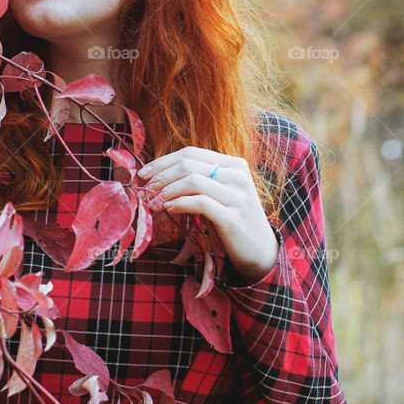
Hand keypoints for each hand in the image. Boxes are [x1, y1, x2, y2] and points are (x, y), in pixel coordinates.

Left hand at [136, 146, 278, 281]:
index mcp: (234, 164)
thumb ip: (199, 180)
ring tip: (153, 203)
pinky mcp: (233, 217)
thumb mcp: (220, 193)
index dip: (164, 161)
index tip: (144, 172)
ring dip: (166, 191)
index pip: (191, 153)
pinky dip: (179, 204)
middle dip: (161, 176)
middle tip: (145, 189)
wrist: (260, 250)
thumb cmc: (233, 219)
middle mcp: (237, 175)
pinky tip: (168, 209)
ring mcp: (237, 195)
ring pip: (192, 181)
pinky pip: (199, 203)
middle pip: (189, 164)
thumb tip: (159, 176)